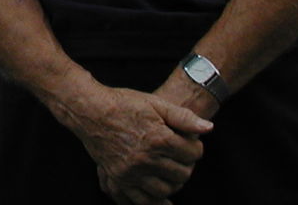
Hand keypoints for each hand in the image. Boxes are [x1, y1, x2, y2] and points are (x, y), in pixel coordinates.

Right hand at [60, 84, 209, 203]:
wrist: (89, 108)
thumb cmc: (122, 103)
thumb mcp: (155, 103)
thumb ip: (183, 117)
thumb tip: (208, 128)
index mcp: (159, 138)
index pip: (194, 153)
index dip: (195, 147)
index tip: (188, 143)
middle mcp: (147, 158)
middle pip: (183, 173)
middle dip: (185, 164)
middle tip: (178, 155)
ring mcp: (132, 170)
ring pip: (167, 188)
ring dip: (173, 181)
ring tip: (168, 168)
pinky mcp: (120, 177)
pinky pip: (143, 200)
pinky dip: (157, 202)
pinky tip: (163, 198)